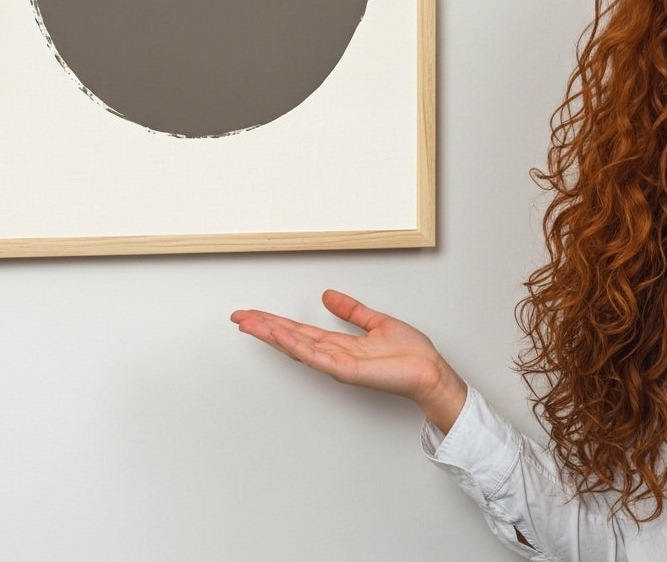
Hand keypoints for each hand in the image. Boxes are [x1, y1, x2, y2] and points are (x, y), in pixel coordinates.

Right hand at [230, 289, 467, 432]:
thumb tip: (328, 295)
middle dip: (263, 328)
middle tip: (238, 317)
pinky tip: (279, 334)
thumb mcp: (375, 322)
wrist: (429, 371)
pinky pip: (316, 355)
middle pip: (290, 338)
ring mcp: (336, 364)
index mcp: (338, 344)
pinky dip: (296, 345)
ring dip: (272, 334)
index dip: (275, 322)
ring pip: (297, 346)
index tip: (253, 314)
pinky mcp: (346, 370)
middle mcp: (333, 355)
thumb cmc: (410, 354)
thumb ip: (351, 310)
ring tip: (249, 322)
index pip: (300, 330)